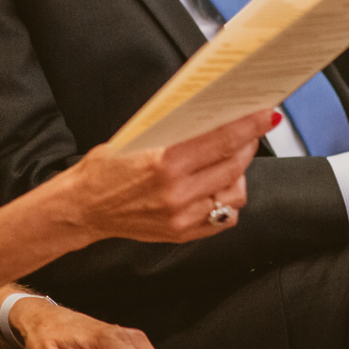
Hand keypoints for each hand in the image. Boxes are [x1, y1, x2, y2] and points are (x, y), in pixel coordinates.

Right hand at [66, 110, 271, 242]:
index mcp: (163, 162)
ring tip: (231, 159)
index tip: (264, 115)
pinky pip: (223, 217)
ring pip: (235, 194)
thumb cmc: (105, 168)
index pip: (221, 140)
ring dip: (239, 173)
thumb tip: (213, 116)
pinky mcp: (183, 233)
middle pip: (233, 165)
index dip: (248, 126)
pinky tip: (219, 185)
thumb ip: (175, 133)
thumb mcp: (136, 138)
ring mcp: (182, 216)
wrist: (84, 206)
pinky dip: (227, 199)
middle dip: (248, 144)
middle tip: (251, 130)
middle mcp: (176, 192)